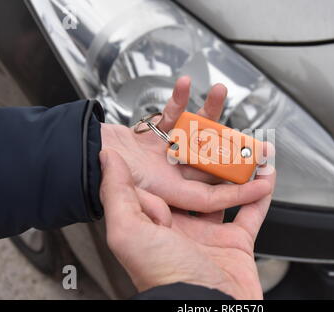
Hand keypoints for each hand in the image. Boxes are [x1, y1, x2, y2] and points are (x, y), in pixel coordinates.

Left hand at [99, 149, 275, 299]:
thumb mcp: (129, 233)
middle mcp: (183, 226)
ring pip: (228, 194)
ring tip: (246, 150)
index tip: (182, 130)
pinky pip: (252, 213)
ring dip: (239, 172)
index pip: (165, 178)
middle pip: (200, 182)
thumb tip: (108, 159)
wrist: (206, 309)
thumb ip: (117, 194)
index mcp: (157, 221)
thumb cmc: (163, 276)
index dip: (173, 154)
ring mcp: (211, 234)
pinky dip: (262, 195)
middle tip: (218, 135)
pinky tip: (266, 178)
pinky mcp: (236, 243)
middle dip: (210, 158)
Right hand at [101, 76, 270, 215]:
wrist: (69, 160)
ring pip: (195, 136)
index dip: (241, 191)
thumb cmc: (95, 182)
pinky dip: (176, 101)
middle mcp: (170, 177)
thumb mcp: (125, 205)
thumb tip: (182, 198)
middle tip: (263, 145)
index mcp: (169, 197)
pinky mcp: (150, 137)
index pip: (213, 197)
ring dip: (209, 115)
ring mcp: (161, 156)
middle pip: (211, 165)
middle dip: (238, 154)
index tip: (265, 182)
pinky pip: (169, 117)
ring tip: (221, 93)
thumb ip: (153, 205)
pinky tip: (185, 85)